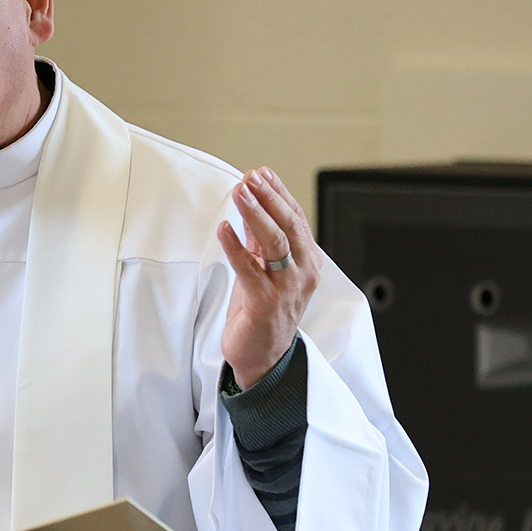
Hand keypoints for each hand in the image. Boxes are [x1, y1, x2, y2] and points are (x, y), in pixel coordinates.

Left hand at [217, 166, 321, 387]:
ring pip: (274, 242)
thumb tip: (251, 207)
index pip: (296, 218)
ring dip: (255, 214)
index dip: (278, 193)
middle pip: (288, 226)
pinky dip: (236, 246)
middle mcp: (302, 272)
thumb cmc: (265, 313)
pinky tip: (224, 229)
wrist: (264, 357)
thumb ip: (261, 241)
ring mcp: (286, 288)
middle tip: (251, 177)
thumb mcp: (266, 269)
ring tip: (240, 193)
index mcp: (307, 261)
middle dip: (268, 197)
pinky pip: (250, 269)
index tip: (261, 173)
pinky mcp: (265, 302)